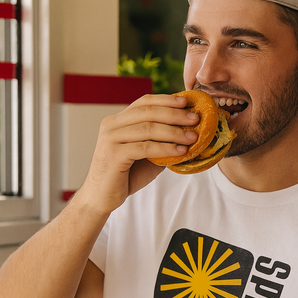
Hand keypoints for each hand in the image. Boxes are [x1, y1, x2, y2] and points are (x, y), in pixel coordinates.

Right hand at [77, 93, 198, 215]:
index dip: (166, 100)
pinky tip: (181, 151)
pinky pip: (145, 147)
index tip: (186, 102)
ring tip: (193, 137)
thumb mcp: (145, 154)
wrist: (101, 197)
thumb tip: (188, 132)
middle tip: (195, 118)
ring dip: (174, 132)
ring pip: (148, 128)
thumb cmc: (124, 175)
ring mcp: (110, 138)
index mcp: (117, 120)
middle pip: (148, 112)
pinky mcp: (113, 154)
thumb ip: (159, 141)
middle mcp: (111, 125)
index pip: (144, 102)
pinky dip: (166, 149)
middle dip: (175, 114)